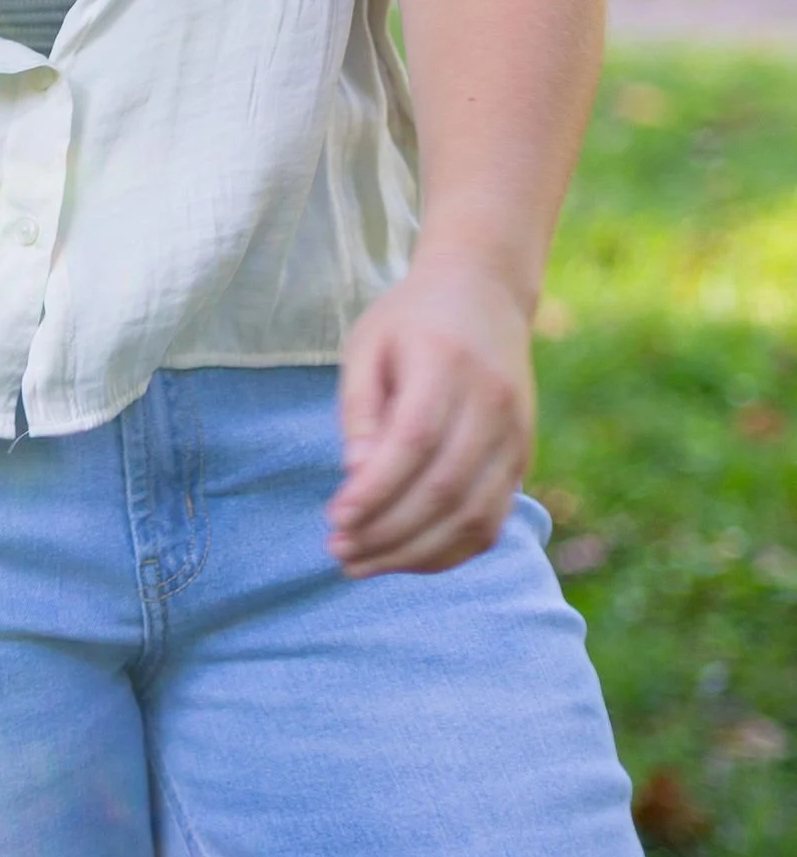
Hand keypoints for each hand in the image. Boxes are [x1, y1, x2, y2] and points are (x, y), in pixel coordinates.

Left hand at [328, 260, 535, 577]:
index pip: (414, 443)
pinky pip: (491, 522)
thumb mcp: (367, 345)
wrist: (484, 293)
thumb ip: (360, 410)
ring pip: (472, 517)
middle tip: (337, 552)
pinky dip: (448, 552)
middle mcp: (492, 402)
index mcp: (447, 363)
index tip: (334, 520)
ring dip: (414, 554)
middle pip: (444, 488)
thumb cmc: (410, 321)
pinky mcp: (522, 458)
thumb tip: (355, 479)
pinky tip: (404, 558)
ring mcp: (515, 434)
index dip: (375, 491)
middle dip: (387, 532)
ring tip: (361, 563)